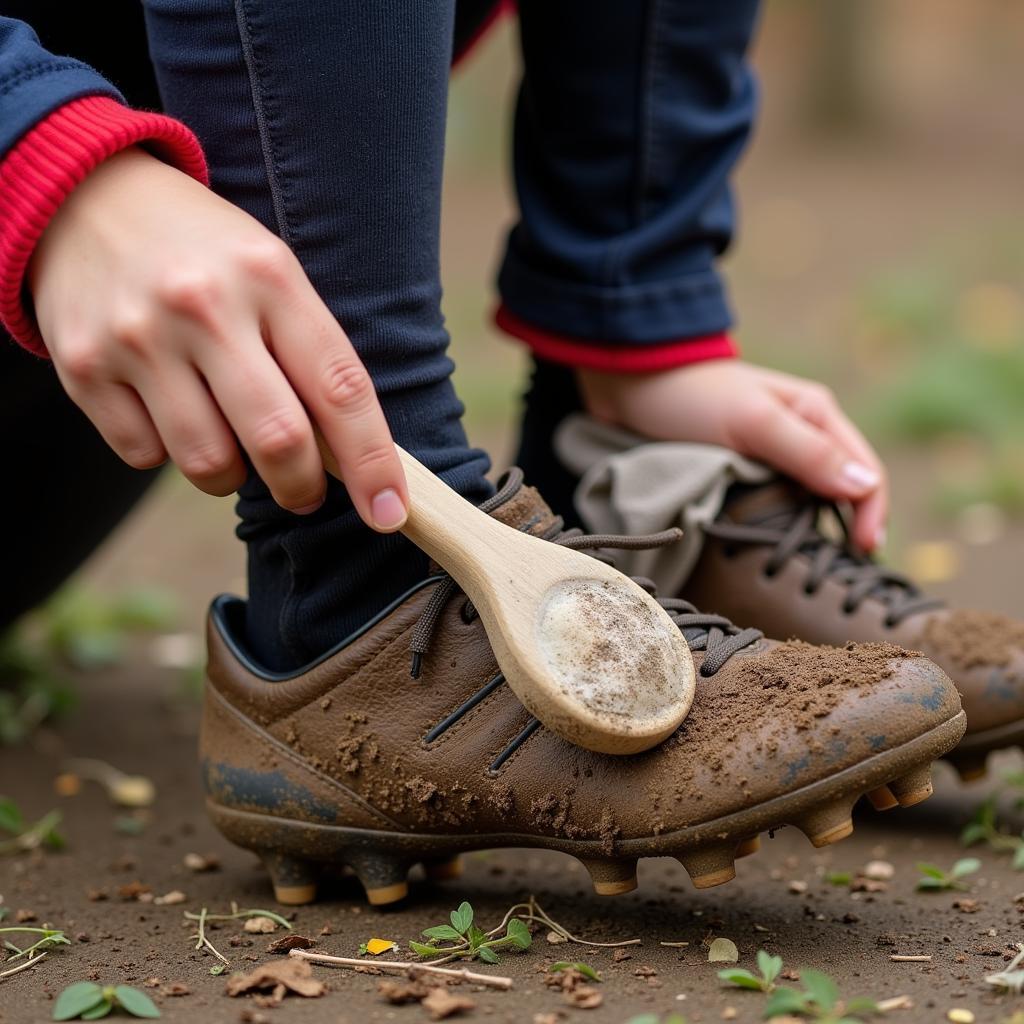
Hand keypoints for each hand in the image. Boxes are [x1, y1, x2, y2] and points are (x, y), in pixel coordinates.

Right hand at [29, 147, 406, 529]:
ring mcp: (139, 337)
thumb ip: (310, 355)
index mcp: (271, 276)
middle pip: (278, 439)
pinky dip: (167, 453)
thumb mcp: (272, 273)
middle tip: (304, 493)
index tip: (389, 512)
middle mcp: (204, 305)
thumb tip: (348, 459)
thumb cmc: (207, 254)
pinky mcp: (83, 367)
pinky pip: (145, 456)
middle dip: (301, 487)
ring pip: (209, 463)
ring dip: (231, 476)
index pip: (341, 388)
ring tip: (228, 440)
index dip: (372, 462)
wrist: (86, 197)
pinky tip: (169, 411)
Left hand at [577, 360, 886, 551]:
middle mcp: (802, 435)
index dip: (871, 515)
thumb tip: (865, 486)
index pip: (865, 473)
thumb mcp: (753, 423)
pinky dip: (775, 526)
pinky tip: (770, 549)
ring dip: (808, 532)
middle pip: (840, 493)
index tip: (863, 555)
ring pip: (805, 503)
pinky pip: (770, 505)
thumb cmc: (692, 396)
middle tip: (838, 575)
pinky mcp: (740, 471)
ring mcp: (770, 455)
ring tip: (805, 566)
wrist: (631, 382)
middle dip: (846, 530)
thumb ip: (807, 453)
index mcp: (817, 415)